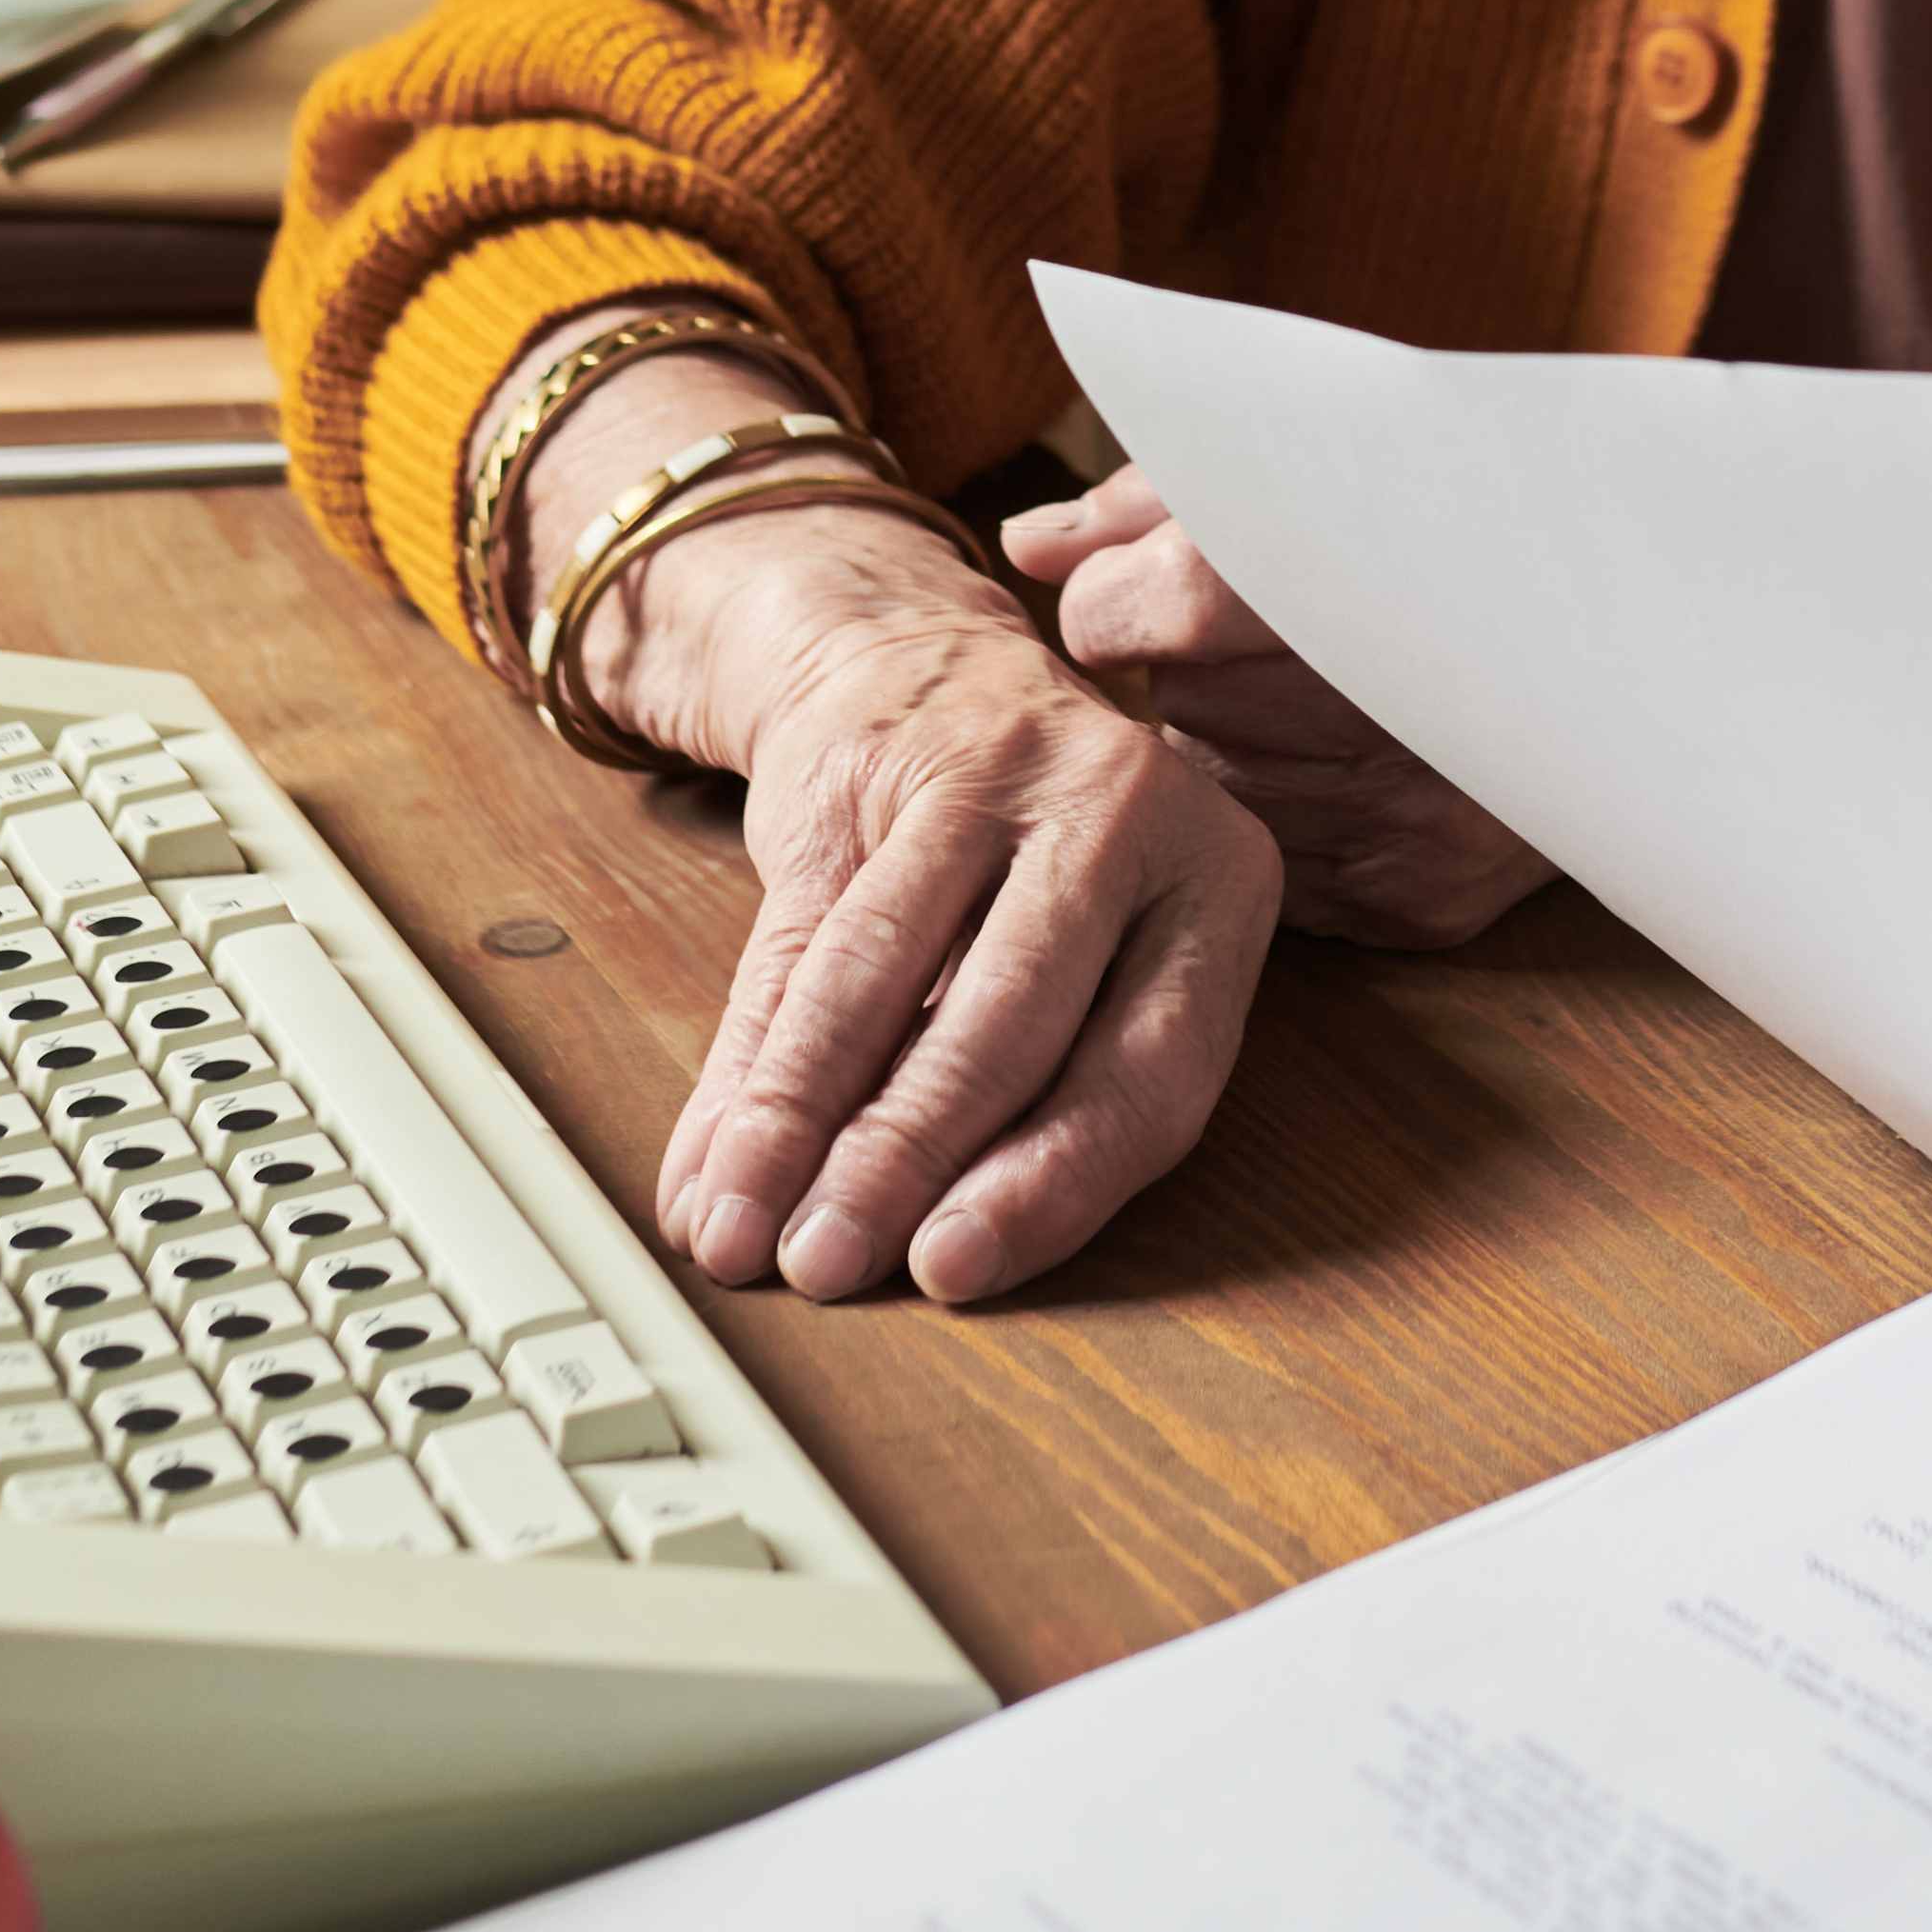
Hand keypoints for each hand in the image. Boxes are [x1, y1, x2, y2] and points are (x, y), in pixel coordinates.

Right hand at [611, 506, 1283, 1310]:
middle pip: (1008, 1020)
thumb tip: (936, 1265)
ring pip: (880, 976)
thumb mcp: (1100, 956)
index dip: (1048, 1184)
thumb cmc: (1033, 857)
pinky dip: (742, 1070)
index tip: (958, 1269)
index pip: (1151, 1067)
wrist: (914, 662)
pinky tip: (711, 1161)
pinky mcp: (865, 770)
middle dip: (904, 1160)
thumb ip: (1043, 1100)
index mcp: (1221, 879)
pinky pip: (794, 942)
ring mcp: (989, 775)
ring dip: (798, 1124)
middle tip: (829, 1266)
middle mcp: (1122, 811)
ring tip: (742, 1234)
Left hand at [1006, 472, 1546, 949]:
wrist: (1662, 633)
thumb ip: (1155, 501)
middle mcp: (1384, 710)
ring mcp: (1406, 819)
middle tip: (1268, 635)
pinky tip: (1356, 762)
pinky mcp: (1424, 900)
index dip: (1120, 596)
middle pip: (1176, 700)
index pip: (1138, 609)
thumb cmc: (1457, 524)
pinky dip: (1292, 811)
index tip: (1150, 588)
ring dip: (1234, 741)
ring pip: (1216, 787)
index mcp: (1350, 572)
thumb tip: (1028, 546)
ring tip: (1322, 692)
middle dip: (1186, 668)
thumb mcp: (1319, 462)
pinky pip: (1278, 865)